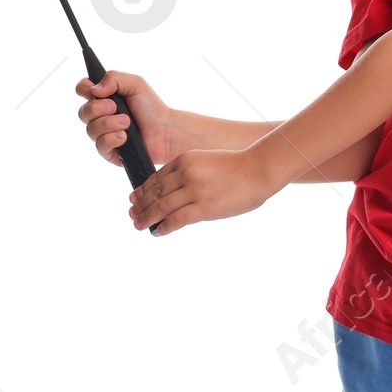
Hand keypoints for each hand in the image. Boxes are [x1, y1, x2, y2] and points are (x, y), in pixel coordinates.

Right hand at [75, 71, 177, 167]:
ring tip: (127, 123)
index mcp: (104, 98)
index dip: (83, 89)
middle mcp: (101, 116)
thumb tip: (94, 89)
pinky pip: (100, 146)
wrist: (166, 131)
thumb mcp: (135, 84)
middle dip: (98, 109)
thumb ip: (113, 78)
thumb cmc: (151, 108)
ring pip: (91, 130)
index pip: (82, 90)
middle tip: (115, 107)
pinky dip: (112, 139)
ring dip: (109, 124)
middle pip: (83, 112)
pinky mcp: (109, 151)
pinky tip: (125, 137)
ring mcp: (104, 134)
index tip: (91, 91)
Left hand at [130, 147, 272, 235]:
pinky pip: (177, 219)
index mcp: (185, 160)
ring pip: (161, 206)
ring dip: (147, 217)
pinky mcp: (204, 207)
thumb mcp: (206, 162)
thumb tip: (176, 197)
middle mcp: (185, 173)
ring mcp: (194, 190)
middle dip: (140, 205)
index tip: (135, 199)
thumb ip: (189, 175)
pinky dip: (165, 226)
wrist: (258, 169)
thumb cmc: (238, 167)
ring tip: (139, 225)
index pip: (156, 177)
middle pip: (155, 191)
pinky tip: (158, 232)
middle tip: (132, 214)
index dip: (142, 190)